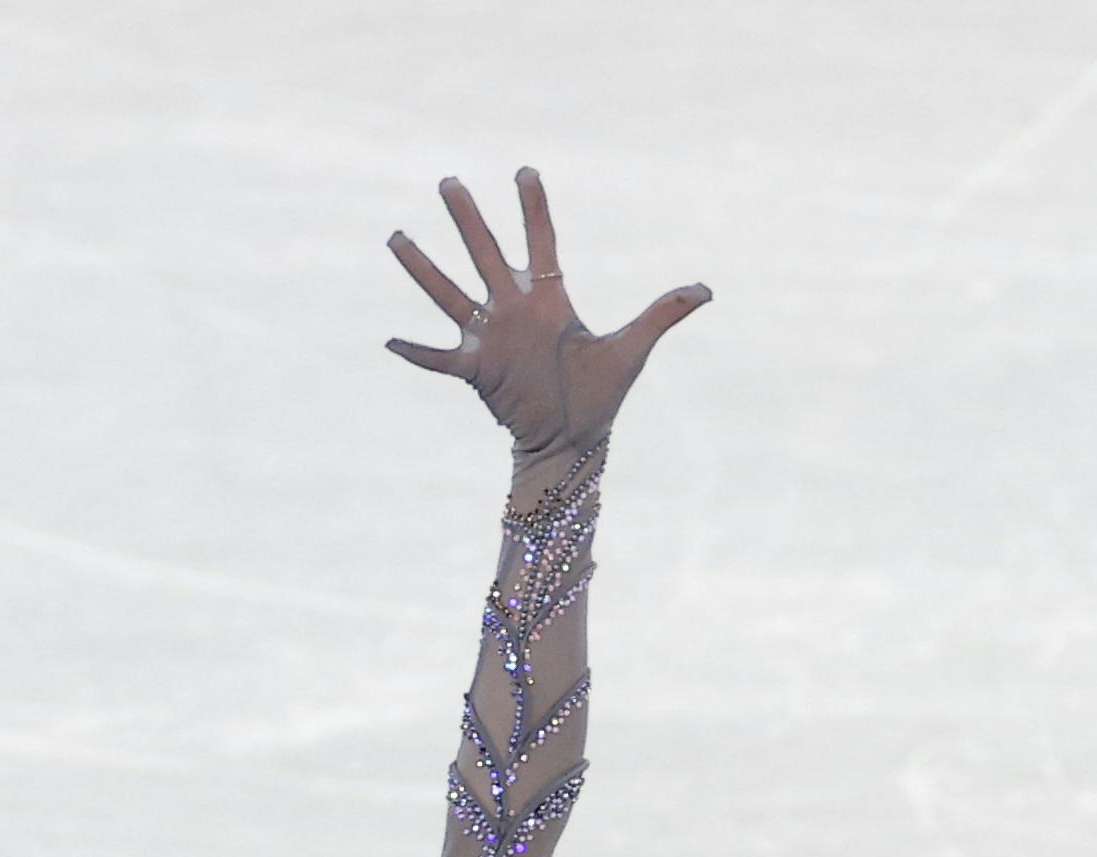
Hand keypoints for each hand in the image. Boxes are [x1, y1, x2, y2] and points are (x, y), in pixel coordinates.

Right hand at [388, 167, 708, 460]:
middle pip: (486, 253)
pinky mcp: (477, 372)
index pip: (540, 241)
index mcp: (549, 299)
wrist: (571, 444)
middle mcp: (514, 311)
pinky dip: (416, 353)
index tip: (524, 170)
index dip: (533, 207)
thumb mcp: (632, 350)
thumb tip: (708, 290)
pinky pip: (440, 360)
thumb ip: (664, 314)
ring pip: (450, 294)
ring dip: (424, 268)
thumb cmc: (599, 397)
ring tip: (396, 237)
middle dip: (468, 219)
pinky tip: (389, 341)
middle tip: (449, 182)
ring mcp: (491, 339)